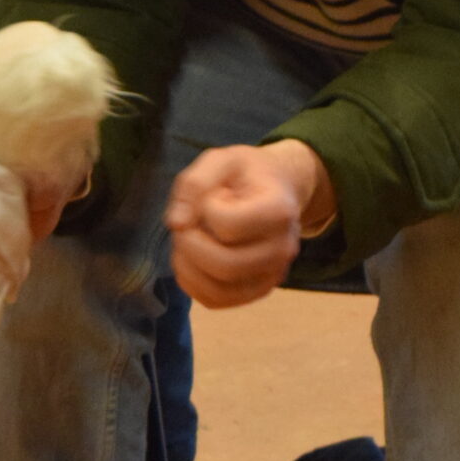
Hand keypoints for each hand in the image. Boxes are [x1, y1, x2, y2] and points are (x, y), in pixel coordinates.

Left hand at [164, 140, 331, 308]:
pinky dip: (192, 284)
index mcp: (279, 210)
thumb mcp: (221, 159)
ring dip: (187, 267)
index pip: (229, 225)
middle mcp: (282, 249)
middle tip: (185, 224)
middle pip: (226, 265)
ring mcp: (272, 275)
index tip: (214, 194)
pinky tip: (189, 259)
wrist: (277, 190)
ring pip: (219, 290)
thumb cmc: (246, 174)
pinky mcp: (257, 290)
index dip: (207, 208)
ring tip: (186, 241)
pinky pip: (216, 301)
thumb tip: (177, 224)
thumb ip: (195, 183)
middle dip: (190, 245)